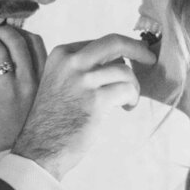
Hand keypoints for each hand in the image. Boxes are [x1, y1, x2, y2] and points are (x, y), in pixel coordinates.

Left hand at [0, 25, 47, 154]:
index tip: (17, 34)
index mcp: (48, 82)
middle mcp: (32, 82)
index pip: (38, 43)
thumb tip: (38, 64)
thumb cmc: (32, 132)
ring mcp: (11, 88)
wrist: (16, 159)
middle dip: (6, 31)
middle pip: (18, 40)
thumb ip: (47, 84)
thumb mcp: (48, 104)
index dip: (24, 33)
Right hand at [12, 34, 156, 178]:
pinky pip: (127, 89)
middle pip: (114, 43)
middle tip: (149, 58)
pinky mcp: (96, 100)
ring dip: (133, 86)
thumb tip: (118, 61)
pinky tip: (127, 107)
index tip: (130, 57)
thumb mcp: (59, 81)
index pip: (100, 42)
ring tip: (128, 100)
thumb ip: (81, 68)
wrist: (40, 147)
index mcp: (61, 55)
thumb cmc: (53, 119)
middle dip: (137, 48)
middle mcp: (71, 62)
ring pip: (125, 70)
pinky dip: (132, 98)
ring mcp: (83, 80)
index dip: (120, 49)